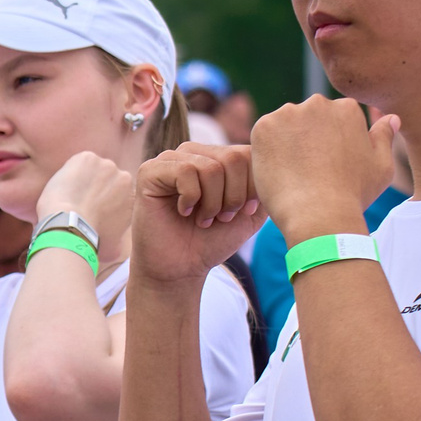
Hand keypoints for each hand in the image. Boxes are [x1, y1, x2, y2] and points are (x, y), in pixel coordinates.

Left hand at [35, 150, 135, 254]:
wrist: (71, 226)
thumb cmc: (89, 241)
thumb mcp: (113, 247)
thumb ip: (118, 238)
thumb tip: (116, 246)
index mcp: (132, 197)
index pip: (117, 192)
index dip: (102, 200)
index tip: (90, 209)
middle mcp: (125, 178)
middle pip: (106, 178)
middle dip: (95, 188)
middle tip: (79, 202)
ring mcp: (106, 165)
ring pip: (92, 168)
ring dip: (83, 178)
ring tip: (70, 195)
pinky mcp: (88, 158)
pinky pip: (78, 161)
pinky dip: (70, 170)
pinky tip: (65, 186)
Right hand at [133, 144, 262, 286]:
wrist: (181, 268)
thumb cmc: (213, 240)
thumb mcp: (251, 211)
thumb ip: (264, 184)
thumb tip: (271, 163)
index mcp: (217, 156)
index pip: (250, 152)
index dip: (253, 186)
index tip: (244, 212)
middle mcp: (194, 152)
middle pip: (233, 158)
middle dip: (234, 196)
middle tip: (222, 218)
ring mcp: (170, 159)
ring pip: (210, 167)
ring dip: (213, 202)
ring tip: (203, 218)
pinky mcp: (149, 171)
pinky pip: (185, 172)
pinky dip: (191, 199)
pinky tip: (183, 212)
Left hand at [251, 94, 400, 240]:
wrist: (318, 212)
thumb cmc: (353, 194)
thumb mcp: (380, 166)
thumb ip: (383, 137)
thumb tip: (391, 117)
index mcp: (347, 108)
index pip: (332, 119)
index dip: (328, 145)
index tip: (327, 165)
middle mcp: (318, 103)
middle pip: (307, 119)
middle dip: (306, 139)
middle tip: (309, 170)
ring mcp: (289, 113)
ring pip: (284, 125)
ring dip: (285, 142)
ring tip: (293, 172)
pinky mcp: (264, 126)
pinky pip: (263, 135)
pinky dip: (267, 151)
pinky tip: (278, 170)